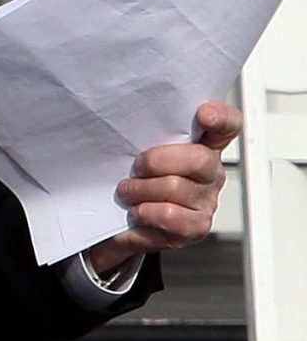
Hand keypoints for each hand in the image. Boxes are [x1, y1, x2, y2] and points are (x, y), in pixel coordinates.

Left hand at [88, 101, 242, 276]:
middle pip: (199, 158)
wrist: (114, 220)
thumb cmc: (127, 177)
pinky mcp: (196, 226)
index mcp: (201, 145)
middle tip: (135, 167)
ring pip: (175, 187)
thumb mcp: (133, 148)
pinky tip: (136, 211)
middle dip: (156, 160)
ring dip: (141, 189)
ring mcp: (206, 200)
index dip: (221, 117)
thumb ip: (144, 131)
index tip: (203, 114)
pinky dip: (145, 212)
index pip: (227, 125)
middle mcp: (210, 171)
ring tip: (127, 191)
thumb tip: (123, 114)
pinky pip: (170, 215)